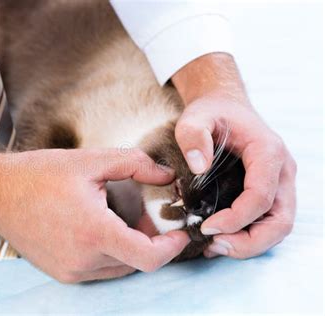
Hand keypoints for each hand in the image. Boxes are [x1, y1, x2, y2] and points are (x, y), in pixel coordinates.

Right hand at [0, 148, 189, 282]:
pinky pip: (100, 269)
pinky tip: (101, 228)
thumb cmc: (39, 175)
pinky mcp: (62, 273)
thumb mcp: (91, 160)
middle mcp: (83, 259)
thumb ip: (135, 165)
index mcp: (94, 232)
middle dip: (151, 241)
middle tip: (150, 216)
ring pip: (119, 267)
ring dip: (130, 247)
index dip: (172, 248)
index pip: (148, 257)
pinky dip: (110, 253)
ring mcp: (71, 271)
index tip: (180, 233)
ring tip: (122, 219)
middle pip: (136, 261)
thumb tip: (166, 175)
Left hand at [172, 53, 296, 258]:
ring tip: (214, 246)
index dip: (236, 219)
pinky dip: (248, 237)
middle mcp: (282, 171)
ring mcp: (280, 183)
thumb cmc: (211, 112)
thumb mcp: (195, 117)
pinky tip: (220, 239)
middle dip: (248, 242)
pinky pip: (268, 222)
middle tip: (213, 245)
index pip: (261, 196)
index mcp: (268, 152)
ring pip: (278, 227)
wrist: (224, 106)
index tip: (206, 228)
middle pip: (280, 222)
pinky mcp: (272, 191)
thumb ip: (193, 136)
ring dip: (249, 244)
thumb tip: (199, 167)